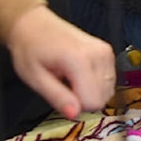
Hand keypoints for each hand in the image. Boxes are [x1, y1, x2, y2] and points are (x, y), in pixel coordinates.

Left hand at [5, 5, 115, 119]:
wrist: (35, 26)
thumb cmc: (31, 49)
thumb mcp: (35, 78)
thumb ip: (57, 97)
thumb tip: (74, 114)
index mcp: (80, 60)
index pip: (93, 101)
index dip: (76, 106)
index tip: (62, 95)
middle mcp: (99, 54)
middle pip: (102, 98)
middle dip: (83, 99)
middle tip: (64, 86)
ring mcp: (106, 52)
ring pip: (108, 91)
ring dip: (90, 91)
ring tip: (71, 78)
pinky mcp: (108, 52)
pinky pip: (109, 81)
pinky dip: (95, 83)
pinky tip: (79, 74)